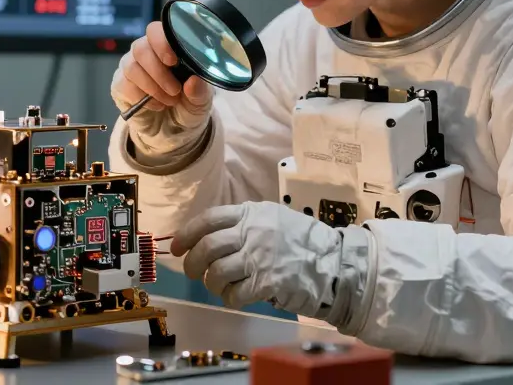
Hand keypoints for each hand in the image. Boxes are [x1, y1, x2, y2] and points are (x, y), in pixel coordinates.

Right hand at [111, 20, 211, 132]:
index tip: (173, 60)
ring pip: (131, 67)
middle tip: (175, 90)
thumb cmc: (188, 104)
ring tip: (170, 101)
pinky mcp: (119, 85)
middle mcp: (145, 52)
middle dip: (159, 72)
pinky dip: (142, 98)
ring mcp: (129, 67)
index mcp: (165, 46)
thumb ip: (200, 90)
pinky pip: (123, 85)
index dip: (161, 42)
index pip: (155, 30)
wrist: (174, 128)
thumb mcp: (201, 100)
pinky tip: (156, 105)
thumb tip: (193, 81)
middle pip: (140, 48)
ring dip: (153, 87)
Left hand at [170, 201, 342, 316]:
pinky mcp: (267, 282)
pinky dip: (230, 299)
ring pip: (216, 273)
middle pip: (207, 247)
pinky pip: (235, 294)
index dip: (187, 234)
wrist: (336, 263)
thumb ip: (246, 225)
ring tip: (220, 287)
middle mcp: (253, 232)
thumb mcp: (274, 220)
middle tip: (194, 274)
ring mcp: (259, 257)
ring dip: (212, 284)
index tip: (177, 248)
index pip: (208, 220)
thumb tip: (210, 240)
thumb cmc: (304, 243)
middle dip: (192, 264)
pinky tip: (238, 298)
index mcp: (252, 214)